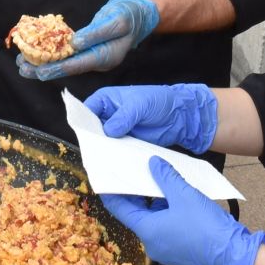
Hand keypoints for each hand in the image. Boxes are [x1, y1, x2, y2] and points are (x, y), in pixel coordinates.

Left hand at [18, 0, 160, 79]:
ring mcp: (92, 55)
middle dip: (43, 69)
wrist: (139, 14)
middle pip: (67, 67)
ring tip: (22, 63)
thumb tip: (75, 43)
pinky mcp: (88, 48)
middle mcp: (97, 60)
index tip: (38, 72)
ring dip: (44, 62)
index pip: (77, 65)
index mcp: (105, 57)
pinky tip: (37, 51)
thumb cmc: (129, 16)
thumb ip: (96, 33)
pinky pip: (67, 53)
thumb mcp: (116, 21)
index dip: (56, 68)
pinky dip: (51, 53)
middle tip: (22, 68)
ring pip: (65, 62)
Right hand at [84, 84, 217, 151]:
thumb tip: (108, 131)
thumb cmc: (159, 101)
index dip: (83, 122)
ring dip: (104, 150)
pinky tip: (115, 164)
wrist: (180, 116)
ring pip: (103, 142)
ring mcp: (117, 131)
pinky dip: (116, 157)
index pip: (87, 110)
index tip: (84, 135)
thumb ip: (124, 116)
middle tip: (92, 151)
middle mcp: (108, 116)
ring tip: (103, 160)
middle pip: (92, 129)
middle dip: (92, 139)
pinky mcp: (127, 144)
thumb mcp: (140, 104)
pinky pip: (117, 151)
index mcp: (106, 100)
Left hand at [100, 158, 264, 264]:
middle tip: (130, 171)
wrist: (233, 253)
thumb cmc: (205, 225)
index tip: (105, 176)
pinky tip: (171, 195)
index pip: (119, 209)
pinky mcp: (178, 249)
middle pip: (135, 213)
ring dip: (152, 200)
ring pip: (151, 219)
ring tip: (153, 178)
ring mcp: (165, 248)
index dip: (111, 191)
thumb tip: (152, 163)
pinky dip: (164, 210)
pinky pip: (164, 226)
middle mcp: (152, 243)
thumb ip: (165, 176)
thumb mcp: (183, 194)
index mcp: (147, 231)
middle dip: (134, 192)